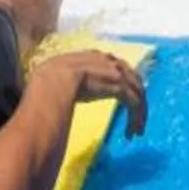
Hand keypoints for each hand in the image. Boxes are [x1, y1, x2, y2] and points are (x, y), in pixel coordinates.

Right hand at [33, 50, 148, 137]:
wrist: (54, 81)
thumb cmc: (49, 82)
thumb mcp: (61, 78)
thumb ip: (69, 82)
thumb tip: (62, 96)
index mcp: (95, 57)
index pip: (117, 69)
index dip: (122, 85)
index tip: (123, 100)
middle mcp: (110, 61)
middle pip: (132, 79)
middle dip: (137, 99)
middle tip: (137, 119)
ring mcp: (116, 73)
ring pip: (137, 93)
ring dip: (138, 113)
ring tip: (136, 131)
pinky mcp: (119, 86)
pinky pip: (133, 103)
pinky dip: (135, 117)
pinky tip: (131, 132)